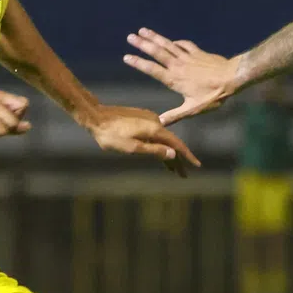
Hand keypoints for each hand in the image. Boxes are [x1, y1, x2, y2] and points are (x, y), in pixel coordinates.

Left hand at [84, 104, 200, 175]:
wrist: (96, 117)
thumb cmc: (110, 135)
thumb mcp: (132, 147)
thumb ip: (154, 150)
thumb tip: (173, 154)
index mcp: (155, 129)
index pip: (176, 144)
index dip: (187, 156)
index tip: (196, 166)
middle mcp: (155, 122)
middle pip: (171, 143)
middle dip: (178, 160)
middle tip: (183, 175)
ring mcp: (148, 119)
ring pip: (163, 139)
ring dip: (168, 154)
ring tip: (172, 169)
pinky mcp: (141, 119)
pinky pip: (156, 135)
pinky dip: (159, 145)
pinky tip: (159, 153)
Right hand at [124, 30, 237, 124]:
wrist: (231, 77)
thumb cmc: (213, 95)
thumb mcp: (193, 109)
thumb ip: (176, 115)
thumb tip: (159, 123)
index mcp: (174, 79)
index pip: (152, 69)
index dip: (138, 63)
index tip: (126, 57)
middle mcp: (178, 65)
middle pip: (157, 52)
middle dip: (142, 44)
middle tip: (130, 36)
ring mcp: (187, 57)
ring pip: (167, 45)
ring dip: (154, 37)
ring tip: (143, 30)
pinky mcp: (197, 52)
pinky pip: (184, 44)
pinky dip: (176, 42)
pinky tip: (172, 41)